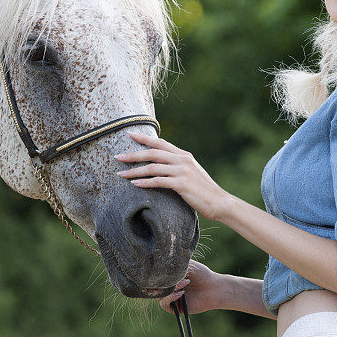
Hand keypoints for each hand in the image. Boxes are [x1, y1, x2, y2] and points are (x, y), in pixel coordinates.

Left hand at [114, 132, 232, 220]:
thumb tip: (162, 165)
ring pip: (153, 167)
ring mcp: (182, 171)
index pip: (161, 143)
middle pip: (153, 153)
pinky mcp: (182, 184)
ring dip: (134, 170)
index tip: (129, 135)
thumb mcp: (191, 173)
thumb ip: (178, 166)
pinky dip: (145, 182)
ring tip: (120, 174)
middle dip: (133, 154)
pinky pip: (158, 181)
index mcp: (184, 155)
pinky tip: (134, 184)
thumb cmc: (203, 190)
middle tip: (117, 156)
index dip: (144, 138)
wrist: (219, 202)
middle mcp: (183, 160)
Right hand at [157, 260, 222, 314]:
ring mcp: (170, 297)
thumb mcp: (186, 265)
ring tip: (185, 283)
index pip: (154, 276)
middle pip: (154, 285)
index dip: (155, 273)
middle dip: (164, 280)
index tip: (163, 268)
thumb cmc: (201, 274)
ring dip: (170, 288)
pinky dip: (170, 297)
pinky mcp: (174, 308)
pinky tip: (181, 293)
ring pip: (158, 295)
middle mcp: (168, 287)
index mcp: (169, 277)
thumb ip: (173, 264)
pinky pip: (164, 304)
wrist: (213, 288)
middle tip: (177, 276)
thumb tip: (159, 263)